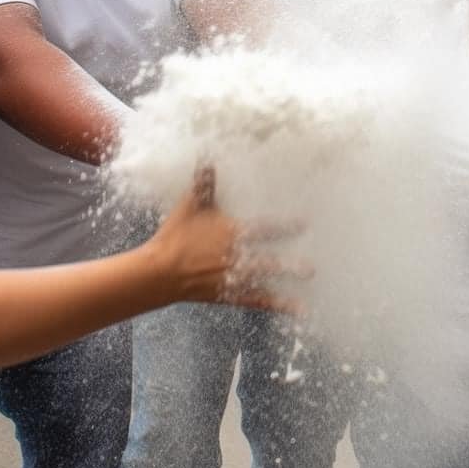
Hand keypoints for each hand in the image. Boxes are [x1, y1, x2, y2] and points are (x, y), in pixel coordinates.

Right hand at [146, 168, 306, 311]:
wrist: (157, 272)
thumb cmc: (175, 236)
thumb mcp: (190, 205)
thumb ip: (204, 184)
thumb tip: (208, 158)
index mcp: (231, 234)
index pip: (264, 229)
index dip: (285, 226)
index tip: (306, 223)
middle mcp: (234, 258)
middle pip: (268, 262)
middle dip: (290, 265)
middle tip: (311, 269)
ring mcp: (232, 278)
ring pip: (264, 281)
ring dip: (286, 283)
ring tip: (308, 285)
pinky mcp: (227, 294)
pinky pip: (255, 300)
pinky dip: (276, 304)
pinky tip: (296, 309)